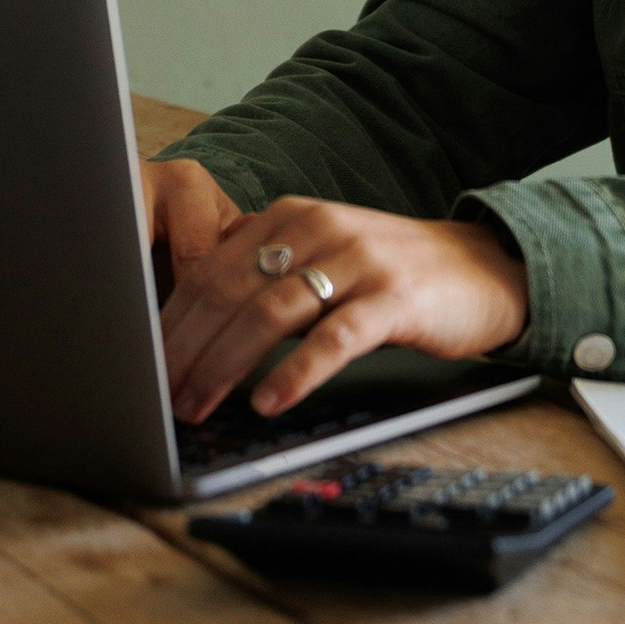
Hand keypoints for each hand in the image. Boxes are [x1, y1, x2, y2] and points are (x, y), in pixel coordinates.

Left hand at [139, 161, 529, 422]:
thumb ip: (267, 275)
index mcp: (291, 218)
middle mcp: (319, 230)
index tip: (140, 362)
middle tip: (158, 394)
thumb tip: (194, 323)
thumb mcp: (323, 259)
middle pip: (231, 290)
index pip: (210, 268)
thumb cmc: (393, 275)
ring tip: (198, 405)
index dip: (170, 320)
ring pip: (272, 313)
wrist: (484, 267)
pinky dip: (296, 370)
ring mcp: (358, 262)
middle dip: (186, 348)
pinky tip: (269, 400)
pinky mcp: (395, 299)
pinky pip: (335, 337)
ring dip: (225, 365)